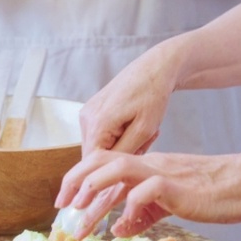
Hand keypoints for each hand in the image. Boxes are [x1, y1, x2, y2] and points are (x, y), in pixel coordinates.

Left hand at [56, 150, 240, 238]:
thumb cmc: (212, 193)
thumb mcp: (169, 204)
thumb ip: (144, 215)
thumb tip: (119, 229)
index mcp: (146, 167)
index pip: (103, 164)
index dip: (79, 180)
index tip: (65, 204)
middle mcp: (149, 165)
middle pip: (101, 160)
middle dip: (76, 182)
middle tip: (63, 209)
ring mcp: (163, 173)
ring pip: (118, 168)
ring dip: (94, 188)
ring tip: (82, 213)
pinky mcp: (178, 186)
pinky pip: (148, 189)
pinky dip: (131, 205)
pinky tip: (125, 225)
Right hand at [76, 41, 181, 159]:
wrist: (154, 69)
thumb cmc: (152, 95)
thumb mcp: (144, 129)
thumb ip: (124, 153)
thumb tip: (110, 171)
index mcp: (97, 123)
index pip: (93, 163)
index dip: (112, 169)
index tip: (135, 162)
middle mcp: (86, 118)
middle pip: (95, 155)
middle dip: (118, 157)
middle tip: (145, 144)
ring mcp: (87, 113)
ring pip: (99, 146)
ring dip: (120, 147)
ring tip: (143, 134)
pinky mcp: (92, 111)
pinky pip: (101, 135)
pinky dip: (117, 137)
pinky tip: (134, 127)